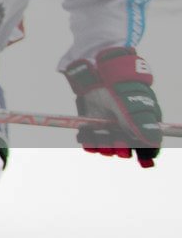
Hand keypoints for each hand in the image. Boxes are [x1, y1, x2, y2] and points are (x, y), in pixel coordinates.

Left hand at [65, 48, 161, 166]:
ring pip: (107, 147)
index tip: (143, 162)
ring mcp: (108, 129)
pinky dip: (87, 141)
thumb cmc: (122, 89)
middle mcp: (126, 130)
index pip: (147, 147)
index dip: (146, 156)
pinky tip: (85, 136)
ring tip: (101, 141)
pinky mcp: (92, 126)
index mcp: (143, 125)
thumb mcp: (133, 106)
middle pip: (125, 149)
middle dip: (121, 149)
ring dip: (103, 147)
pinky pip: (89, 140)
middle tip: (117, 142)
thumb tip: (153, 142)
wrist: (98, 75)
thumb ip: (142, 124)